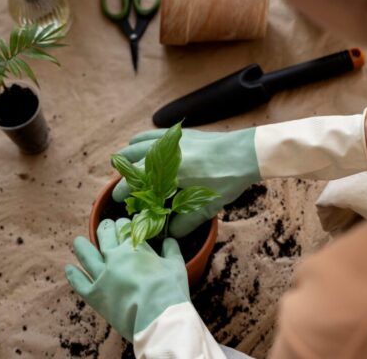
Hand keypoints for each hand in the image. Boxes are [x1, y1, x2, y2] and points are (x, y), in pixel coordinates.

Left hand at [64, 218, 189, 341]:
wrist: (157, 316)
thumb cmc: (169, 289)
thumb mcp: (177, 266)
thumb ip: (171, 250)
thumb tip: (169, 240)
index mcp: (134, 247)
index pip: (126, 228)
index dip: (125, 223)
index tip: (125, 222)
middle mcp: (114, 257)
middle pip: (105, 236)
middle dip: (105, 229)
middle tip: (105, 226)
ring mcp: (101, 275)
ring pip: (87, 256)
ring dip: (82, 247)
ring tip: (78, 241)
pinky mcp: (94, 295)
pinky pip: (79, 283)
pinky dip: (73, 275)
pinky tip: (69, 268)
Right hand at [114, 113, 366, 237]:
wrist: (247, 152)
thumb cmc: (227, 179)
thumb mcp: (207, 206)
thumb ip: (186, 221)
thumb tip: (170, 234)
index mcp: (169, 171)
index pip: (134, 180)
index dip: (122, 191)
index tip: (119, 199)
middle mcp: (165, 152)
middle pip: (130, 160)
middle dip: (123, 174)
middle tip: (123, 185)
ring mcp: (172, 140)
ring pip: (137, 144)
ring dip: (129, 156)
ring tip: (127, 167)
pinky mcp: (181, 133)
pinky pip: (152, 133)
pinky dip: (142, 140)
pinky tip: (141, 146)